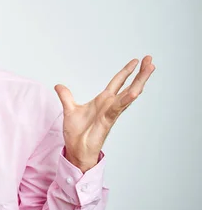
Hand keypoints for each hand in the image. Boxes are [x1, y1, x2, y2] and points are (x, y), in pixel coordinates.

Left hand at [54, 55, 155, 172]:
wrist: (76, 150)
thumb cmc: (77, 133)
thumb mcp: (70, 109)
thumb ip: (66, 96)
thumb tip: (59, 86)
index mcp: (103, 101)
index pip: (117, 82)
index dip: (126, 72)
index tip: (136, 61)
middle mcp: (110, 105)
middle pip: (129, 85)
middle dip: (140, 73)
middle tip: (150, 59)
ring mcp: (111, 112)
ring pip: (129, 94)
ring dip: (140, 81)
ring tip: (150, 69)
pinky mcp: (108, 120)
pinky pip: (118, 107)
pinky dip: (126, 99)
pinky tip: (135, 90)